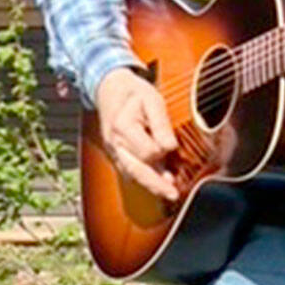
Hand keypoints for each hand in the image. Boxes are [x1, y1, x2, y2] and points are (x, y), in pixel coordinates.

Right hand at [95, 66, 178, 201]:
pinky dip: (143, 179)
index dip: (162, 151)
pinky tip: (159, 184)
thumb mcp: (152, 99)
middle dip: (155, 184)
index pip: (146, 151)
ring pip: (131, 174)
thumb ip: (161, 123)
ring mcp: (113, 151)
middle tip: (173, 194)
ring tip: (169, 194)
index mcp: (123, 127)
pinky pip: (128, 171)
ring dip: (150, 185)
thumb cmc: (134, 93)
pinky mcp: (116, 154)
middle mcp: (115, 143)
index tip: (173, 147)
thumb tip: (170, 147)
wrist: (110, 89)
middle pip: (136, 170)